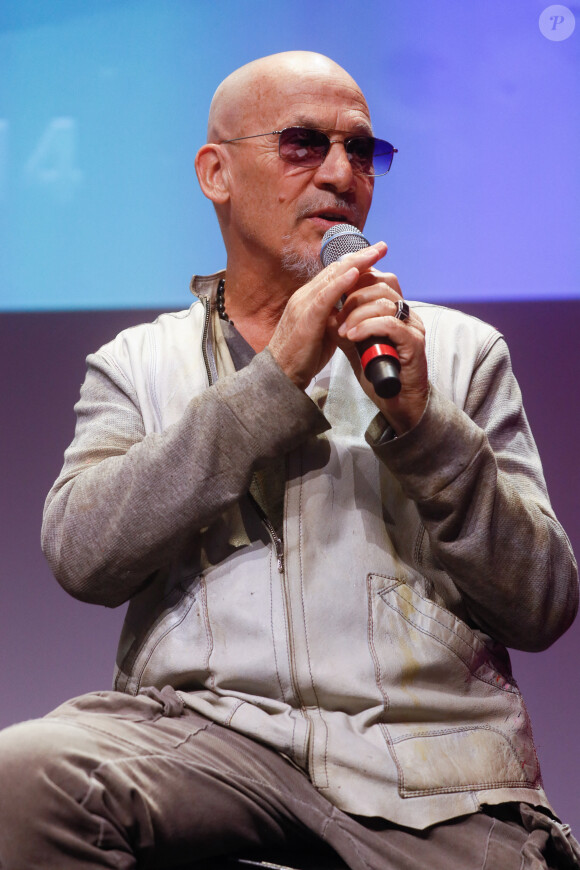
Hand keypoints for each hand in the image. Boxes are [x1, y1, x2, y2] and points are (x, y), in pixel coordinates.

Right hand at [268, 242, 387, 389]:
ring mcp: (303, 305)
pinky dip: (340, 283)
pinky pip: (324, 297)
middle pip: (335, 270)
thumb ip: (335, 317)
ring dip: (355, 263)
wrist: (282, 374)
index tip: (375, 255)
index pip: (334, 274)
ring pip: (331, 278)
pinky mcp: (306, 318)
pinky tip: (355, 273)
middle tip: (382, 247)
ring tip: (374, 253)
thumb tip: (352, 310)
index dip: (355, 262)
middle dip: (360, 256)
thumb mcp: (323, 331)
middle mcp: (305, 296)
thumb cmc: (302, 355)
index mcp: (309, 298)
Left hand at [333, 269, 428, 434]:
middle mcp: (406, 313)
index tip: (334, 294)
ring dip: (357, 314)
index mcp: (394, 309)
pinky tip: (353, 336)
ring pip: (384, 302)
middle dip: (352, 298)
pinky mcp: (414, 341)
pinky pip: (390, 324)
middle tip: (336, 317)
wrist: (396, 401)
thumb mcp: (355, 346)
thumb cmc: (377, 373)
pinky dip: (368, 327)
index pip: (377, 279)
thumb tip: (328, 312)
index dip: (354, 281)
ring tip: (343, 331)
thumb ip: (345, 328)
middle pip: (380, 285)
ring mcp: (412, 326)